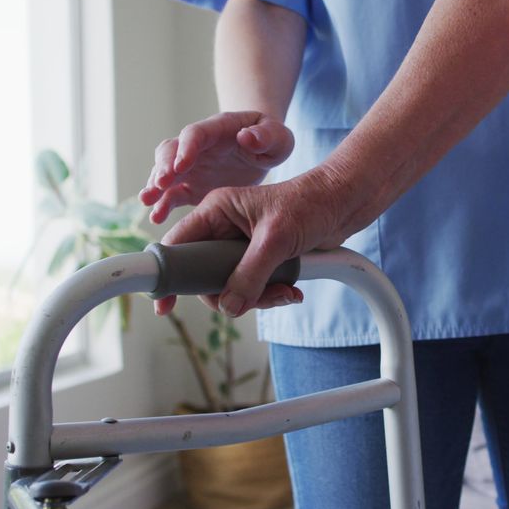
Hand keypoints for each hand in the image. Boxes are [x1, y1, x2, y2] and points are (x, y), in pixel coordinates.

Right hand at [139, 111, 294, 223]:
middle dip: (163, 166)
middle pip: (171, 150)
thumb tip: (246, 137)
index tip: (182, 165)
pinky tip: (156, 217)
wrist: (263, 150)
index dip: (187, 148)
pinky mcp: (190, 185)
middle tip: (160, 184)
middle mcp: (198, 145)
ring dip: (154, 185)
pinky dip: (162, 204)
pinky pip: (172, 193)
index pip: (196, 133)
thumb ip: (267, 136)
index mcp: (219, 128)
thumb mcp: (279, 137)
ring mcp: (191, 165)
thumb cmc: (271, 141)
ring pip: (164, 170)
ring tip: (148, 201)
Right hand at [151, 164, 370, 316]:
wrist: (344, 203)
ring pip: (231, 286)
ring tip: (284, 292)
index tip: (164, 305)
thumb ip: (250, 274)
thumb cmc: (311, 203)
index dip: (169, 275)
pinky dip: (270, 294)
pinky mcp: (261, 258)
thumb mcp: (276, 240)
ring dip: (257, 297)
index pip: (178, 244)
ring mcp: (241, 245)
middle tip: (254, 300)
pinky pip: (253, 287)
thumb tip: (229, 306)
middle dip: (229, 293)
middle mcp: (224, 227)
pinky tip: (291, 291)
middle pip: (205, 275)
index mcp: (216, 210)